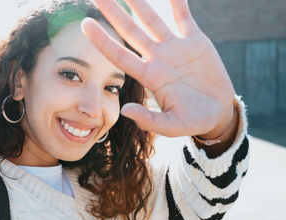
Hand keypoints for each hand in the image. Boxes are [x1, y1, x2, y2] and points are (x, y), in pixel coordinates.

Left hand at [81, 0, 235, 137]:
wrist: (218, 113)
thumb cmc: (194, 121)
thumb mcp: (172, 126)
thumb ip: (150, 121)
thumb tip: (125, 111)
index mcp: (150, 77)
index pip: (120, 55)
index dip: (101, 40)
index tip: (84, 24)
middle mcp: (158, 59)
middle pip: (131, 31)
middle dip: (114, 13)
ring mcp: (175, 48)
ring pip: (153, 20)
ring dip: (139, 3)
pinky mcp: (195, 42)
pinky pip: (184, 17)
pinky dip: (177, 2)